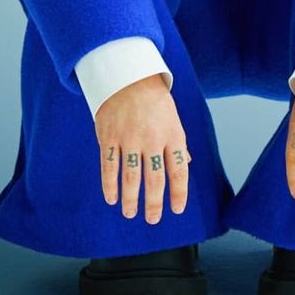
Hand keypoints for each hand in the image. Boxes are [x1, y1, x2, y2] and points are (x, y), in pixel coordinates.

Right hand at [94, 73, 191, 222]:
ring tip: (130, 213)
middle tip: (152, 219)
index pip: (179, 171)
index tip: (176, 209)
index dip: (179, 193)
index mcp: (172, 134)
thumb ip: (177, 143)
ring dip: (130, 199)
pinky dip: (109, 185)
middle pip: (154, 180)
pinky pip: (109, 166)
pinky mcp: (109, 136)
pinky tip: (111, 198)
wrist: (128, 75)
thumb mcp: (172, 118)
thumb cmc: (154, 99)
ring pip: (131, 177)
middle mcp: (152, 139)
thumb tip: (185, 164)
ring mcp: (129, 138)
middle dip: (154, 204)